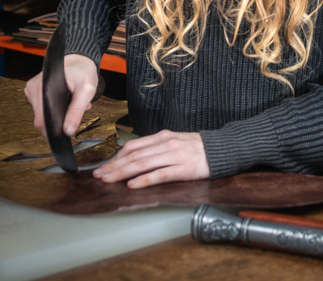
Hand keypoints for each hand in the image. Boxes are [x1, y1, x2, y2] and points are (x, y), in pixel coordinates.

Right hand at [24, 54, 99, 137]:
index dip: (52, 130)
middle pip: (41, 119)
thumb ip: (77, 111)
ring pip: (41, 114)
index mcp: (44, 87)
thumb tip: (68, 130)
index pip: (41, 120)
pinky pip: (41, 107)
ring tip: (69, 104)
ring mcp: (32, 89)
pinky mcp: (33, 90)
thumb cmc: (82, 71)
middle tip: (73, 112)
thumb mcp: (86, 90)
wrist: (79, 59)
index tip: (64, 131)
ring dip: (56, 114)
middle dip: (58, 120)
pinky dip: (52, 108)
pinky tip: (63, 101)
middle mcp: (34, 87)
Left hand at [93, 130, 209, 187]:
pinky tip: (133, 185)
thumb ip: (157, 147)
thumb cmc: (197, 148)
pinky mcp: (183, 169)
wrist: (222, 150)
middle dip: (114, 166)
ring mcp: (175, 156)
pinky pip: (160, 174)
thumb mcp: (175, 142)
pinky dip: (144, 180)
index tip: (104, 167)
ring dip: (123, 172)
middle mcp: (166, 144)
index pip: (133, 146)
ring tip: (110, 180)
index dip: (116, 157)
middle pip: (134, 156)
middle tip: (100, 176)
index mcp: (163, 137)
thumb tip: (135, 157)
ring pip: (143, 164)